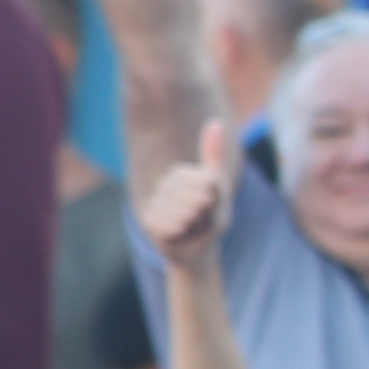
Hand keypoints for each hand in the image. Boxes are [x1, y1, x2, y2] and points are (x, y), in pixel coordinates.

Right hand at [137, 121, 242, 274]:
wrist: (197, 247)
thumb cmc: (212, 215)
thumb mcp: (219, 187)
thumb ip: (213, 157)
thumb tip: (213, 121)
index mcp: (182, 173)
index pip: (206, 181)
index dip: (216, 198)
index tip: (212, 203)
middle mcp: (165, 185)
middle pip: (197, 197)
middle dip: (207, 211)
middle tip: (203, 217)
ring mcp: (154, 202)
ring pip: (184, 211)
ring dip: (196, 223)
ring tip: (193, 225)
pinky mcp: (148, 220)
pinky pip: (172, 225)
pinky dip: (183, 233)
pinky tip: (181, 233)